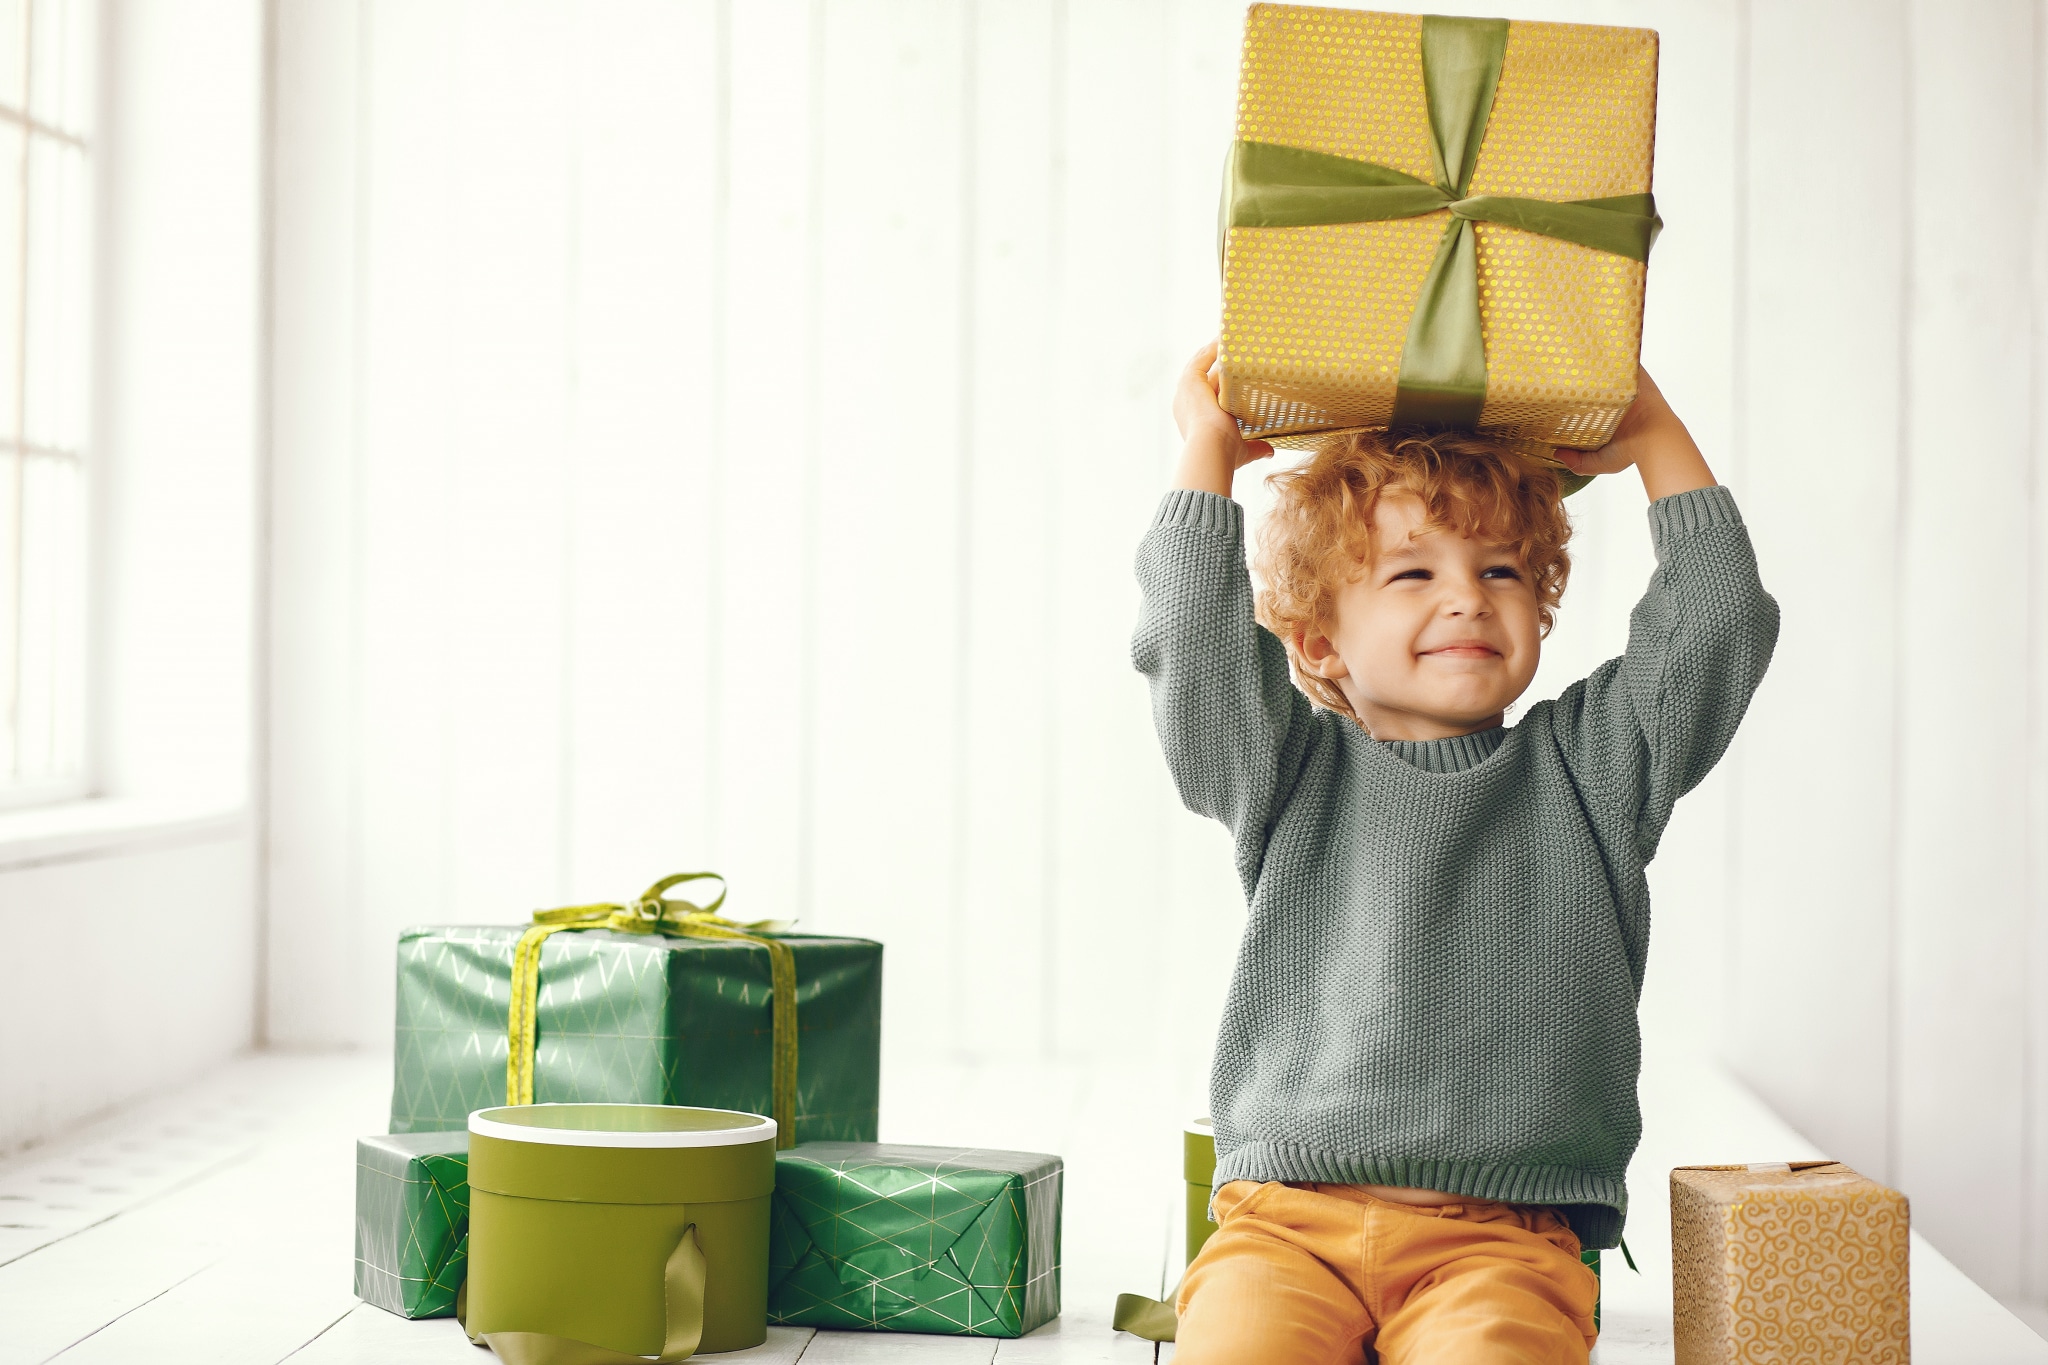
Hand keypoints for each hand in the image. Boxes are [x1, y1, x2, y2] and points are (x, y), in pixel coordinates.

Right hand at [1171, 340, 1273, 497]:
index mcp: (1193, 418)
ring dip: (1214, 350)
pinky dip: (1213, 348)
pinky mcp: (1189, 381)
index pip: (1205, 393)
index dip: (1217, 382)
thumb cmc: (1226, 454)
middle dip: (1214, 362)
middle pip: (1201, 375)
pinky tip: (1226, 338)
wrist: (1213, 447)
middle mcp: (1185, 403)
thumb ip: (1256, 447)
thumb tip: (1270, 452)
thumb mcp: (1242, 450)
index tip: (1232, 373)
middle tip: (1232, 349)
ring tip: (1231, 336)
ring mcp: (1185, 391)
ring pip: (1199, 364)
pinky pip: (1201, 358)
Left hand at [1553, 366, 1714, 500]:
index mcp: (1606, 416)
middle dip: (1579, 377)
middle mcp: (1615, 399)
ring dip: (1593, 362)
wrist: (1655, 439)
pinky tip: (1592, 347)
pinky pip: (1623, 358)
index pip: (1586, 402)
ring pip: (1607, 369)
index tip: (1552, 394)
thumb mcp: (1598, 461)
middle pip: (1594, 383)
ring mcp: (1625, 385)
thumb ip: (1578, 461)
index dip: (1572, 397)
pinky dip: (1613, 353)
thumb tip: (1556, 454)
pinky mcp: (1635, 374)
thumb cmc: (1630, 451)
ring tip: (1571, 355)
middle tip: (1557, 371)